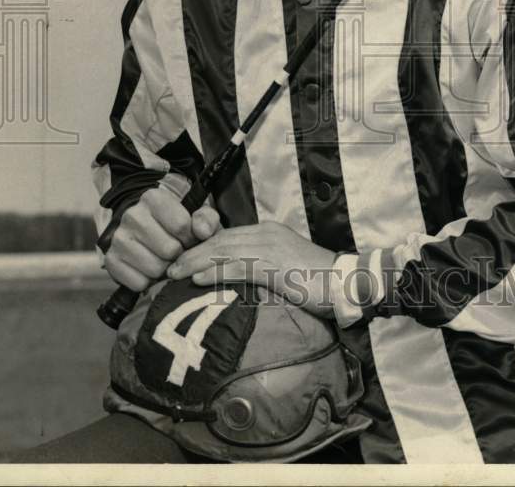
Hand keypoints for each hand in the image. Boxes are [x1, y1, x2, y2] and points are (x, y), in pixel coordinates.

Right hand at [104, 187, 220, 290]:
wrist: (146, 234)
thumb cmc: (176, 226)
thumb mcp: (196, 217)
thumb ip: (206, 220)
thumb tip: (203, 232)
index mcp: (153, 198)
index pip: (182, 225)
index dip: (190, 238)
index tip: (188, 238)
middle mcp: (132, 215)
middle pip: (169, 249)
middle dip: (177, 255)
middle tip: (174, 251)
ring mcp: (119, 238)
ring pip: (155, 268)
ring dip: (163, 269)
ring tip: (162, 259)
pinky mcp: (111, 260)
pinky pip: (139, 283)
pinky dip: (148, 281)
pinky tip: (148, 269)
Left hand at [167, 221, 336, 315]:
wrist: (345, 282)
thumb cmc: (316, 280)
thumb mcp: (284, 267)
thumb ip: (261, 266)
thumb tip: (237, 278)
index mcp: (269, 231)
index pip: (227, 236)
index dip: (203, 248)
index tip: (183, 261)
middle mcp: (267, 233)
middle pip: (220, 241)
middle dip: (192, 253)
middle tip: (169, 269)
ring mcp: (270, 247)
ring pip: (224, 251)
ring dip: (195, 263)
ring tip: (174, 274)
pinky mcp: (274, 265)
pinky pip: (237, 267)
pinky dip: (214, 272)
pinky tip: (198, 280)